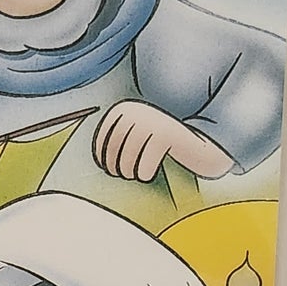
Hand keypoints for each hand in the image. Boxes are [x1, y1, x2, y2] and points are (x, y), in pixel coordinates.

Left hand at [91, 101, 233, 182]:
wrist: (199, 140)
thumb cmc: (161, 143)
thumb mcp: (135, 135)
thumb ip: (115, 141)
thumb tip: (87, 163)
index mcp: (124, 109)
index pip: (103, 138)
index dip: (102, 157)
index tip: (107, 169)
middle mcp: (136, 111)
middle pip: (114, 149)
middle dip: (116, 167)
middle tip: (125, 175)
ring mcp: (151, 122)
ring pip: (128, 159)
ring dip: (129, 172)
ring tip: (136, 175)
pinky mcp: (165, 136)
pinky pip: (145, 164)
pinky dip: (144, 173)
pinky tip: (148, 174)